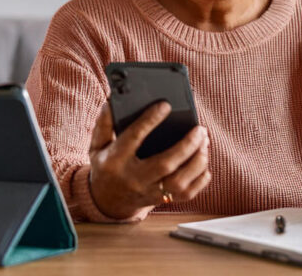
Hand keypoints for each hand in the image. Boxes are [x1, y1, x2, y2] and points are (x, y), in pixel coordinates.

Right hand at [88, 101, 210, 219]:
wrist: (106, 200)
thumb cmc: (106, 165)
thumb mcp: (97, 144)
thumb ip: (104, 123)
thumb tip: (113, 100)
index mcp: (115, 160)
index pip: (134, 138)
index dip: (150, 120)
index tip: (166, 105)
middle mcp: (133, 178)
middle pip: (165, 164)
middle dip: (186, 145)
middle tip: (199, 129)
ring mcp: (148, 192)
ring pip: (179, 182)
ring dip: (197, 161)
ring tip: (204, 142)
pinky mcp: (161, 200)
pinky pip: (186, 194)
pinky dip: (200, 179)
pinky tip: (203, 162)